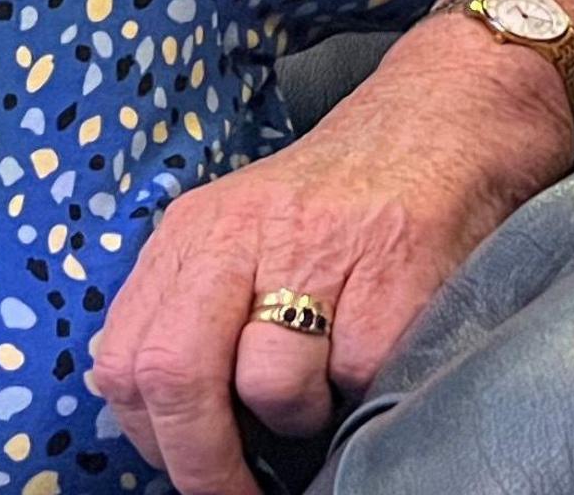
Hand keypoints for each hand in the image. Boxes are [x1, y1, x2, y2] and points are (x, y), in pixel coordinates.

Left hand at [87, 18, 572, 494]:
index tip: (186, 469)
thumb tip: (170, 429)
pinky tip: (378, 348)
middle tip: (238, 493)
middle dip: (203, 461)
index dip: (149, 437)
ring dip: (297, 419)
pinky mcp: (393, 275)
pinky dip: (364, 389)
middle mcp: (242, 234)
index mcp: (195, 232)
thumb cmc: (344, 198)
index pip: (125, 358)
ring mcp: (318, 251)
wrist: (448, 118)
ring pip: (268, 385)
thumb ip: (196, 312)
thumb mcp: (244, 231)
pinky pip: (356, 378)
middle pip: (174, 375)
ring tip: (327, 386)